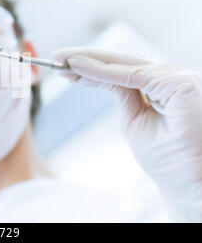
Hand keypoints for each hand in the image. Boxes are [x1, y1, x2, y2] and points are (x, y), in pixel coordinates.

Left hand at [51, 47, 201, 221]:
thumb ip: (122, 94)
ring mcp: (176, 78)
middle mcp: (170, 77)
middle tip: (55, 58)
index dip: (91, 66)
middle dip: (85, 59)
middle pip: (121, 61)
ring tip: (60, 60)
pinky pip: (131, 75)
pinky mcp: (178, 83)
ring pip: (123, 63)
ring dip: (88, 60)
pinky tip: (78, 67)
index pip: (121, 69)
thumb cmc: (168, 158)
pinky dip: (102, 70)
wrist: (189, 184)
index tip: (63, 68)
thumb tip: (97, 74)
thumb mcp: (135, 120)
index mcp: (162, 86)